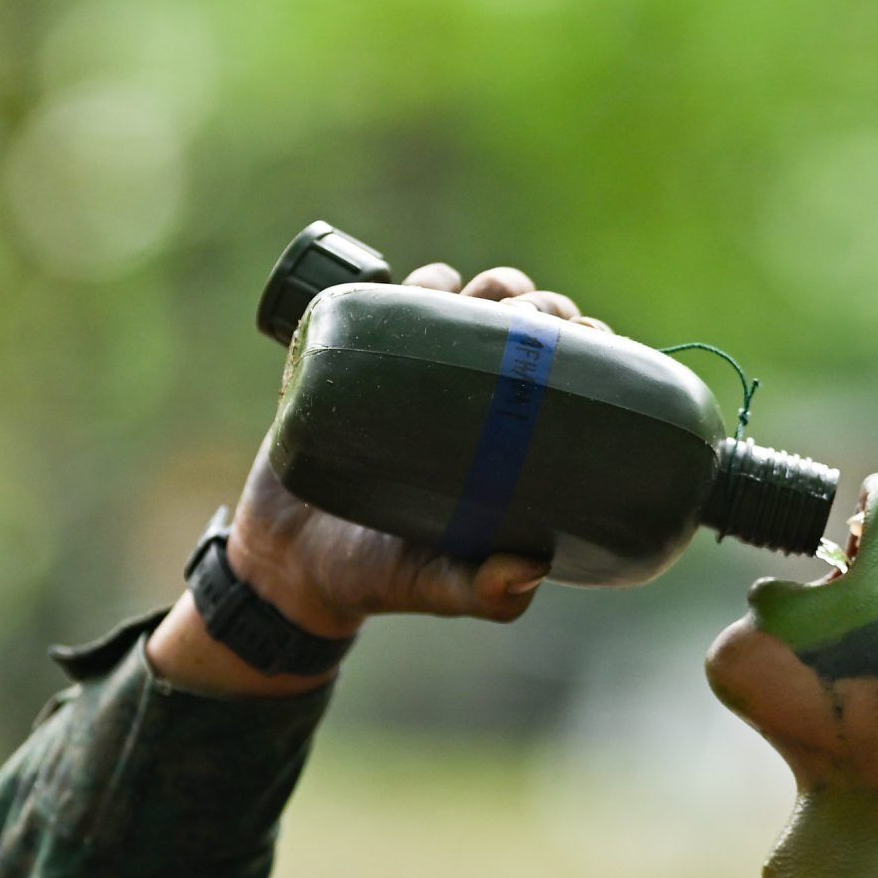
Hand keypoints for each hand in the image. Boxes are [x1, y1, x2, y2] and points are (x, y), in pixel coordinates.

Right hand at [147, 261, 612, 695]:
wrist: (284, 563)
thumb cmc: (374, 578)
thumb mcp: (433, 586)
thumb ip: (480, 592)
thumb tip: (531, 571)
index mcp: (505, 447)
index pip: (561, 384)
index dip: (587, 353)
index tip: (593, 341)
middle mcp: (469, 405)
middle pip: (523, 333)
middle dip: (542, 308)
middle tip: (536, 318)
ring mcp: (417, 377)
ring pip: (470, 306)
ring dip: (493, 286)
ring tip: (490, 297)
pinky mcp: (361, 362)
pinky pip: (396, 304)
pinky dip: (421, 285)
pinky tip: (432, 285)